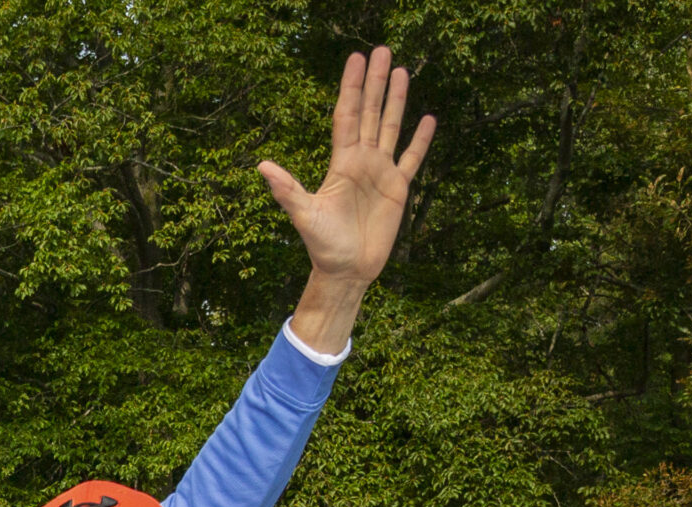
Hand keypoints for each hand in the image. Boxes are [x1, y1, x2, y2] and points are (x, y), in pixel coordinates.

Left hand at [262, 47, 435, 286]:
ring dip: (397, 100)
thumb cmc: (322, 245)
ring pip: (391, 127)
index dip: (351, 88)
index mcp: (341, 163)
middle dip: (375, 82)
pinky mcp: (398, 188)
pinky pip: (412, 158)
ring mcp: (381, 173)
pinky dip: (420, 140)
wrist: (346, 270)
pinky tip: (428, 118)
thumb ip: (287, 189)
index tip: (354, 59)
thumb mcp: (303, 215)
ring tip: (401, 71)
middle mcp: (361, 161)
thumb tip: (262, 166)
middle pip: (371, 113)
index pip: (347, 115)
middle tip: (381, 50)